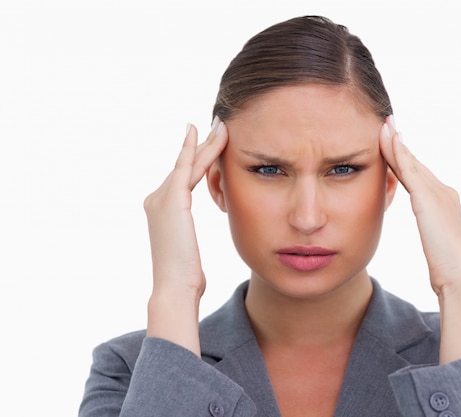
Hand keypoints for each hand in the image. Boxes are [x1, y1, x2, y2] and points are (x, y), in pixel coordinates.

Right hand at [143, 119, 227, 354]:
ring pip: (190, 163)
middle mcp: (156, 199)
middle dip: (202, 145)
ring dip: (207, 143)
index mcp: (162, 211)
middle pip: (186, 166)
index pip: (184, 178)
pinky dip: (199, 148)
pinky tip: (209, 133)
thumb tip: (192, 256)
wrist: (175, 288)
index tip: (209, 144)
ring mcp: (162, 197)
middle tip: (216, 124)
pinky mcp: (173, 199)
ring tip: (221, 125)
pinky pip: (190, 166)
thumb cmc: (185, 279)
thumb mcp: (187, 256)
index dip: (197, 160)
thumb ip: (187, 245)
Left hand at [379, 116, 460, 362]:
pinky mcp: (429, 199)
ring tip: (385, 124)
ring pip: (412, 162)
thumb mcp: (438, 249)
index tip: (393, 143)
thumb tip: (432, 238)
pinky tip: (388, 139)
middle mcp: (444, 193)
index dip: (406, 159)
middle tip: (387, 123)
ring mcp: (438, 194)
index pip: (419, 177)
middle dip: (401, 144)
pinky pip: (409, 170)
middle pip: (416, 164)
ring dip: (396, 142)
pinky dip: (398, 153)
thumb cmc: (450, 273)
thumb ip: (433, 236)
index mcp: (444, 205)